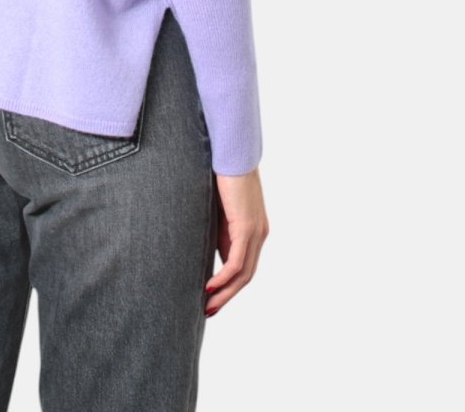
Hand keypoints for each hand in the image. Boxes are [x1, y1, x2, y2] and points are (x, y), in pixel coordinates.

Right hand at [204, 166, 268, 316]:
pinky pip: (237, 262)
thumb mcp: (218, 209)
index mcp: (254, 230)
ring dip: (225, 293)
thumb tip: (205, 247)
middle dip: (227, 296)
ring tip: (207, 305)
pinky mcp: (247, 227)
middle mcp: (259, 234)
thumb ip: (217, 229)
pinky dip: (224, 278)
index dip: (229, 286)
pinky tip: (210, 287)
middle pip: (246, 276)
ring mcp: (255, 232)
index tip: (210, 298)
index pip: (244, 267)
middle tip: (208, 311)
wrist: (231, 152)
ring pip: (243, 274)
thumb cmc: (221, 174)